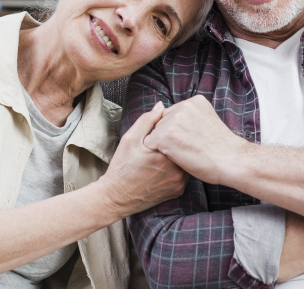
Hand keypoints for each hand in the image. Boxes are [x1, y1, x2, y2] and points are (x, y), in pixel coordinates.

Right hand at [98, 102, 187, 217]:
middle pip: (184, 147)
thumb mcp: (130, 139)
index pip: (178, 134)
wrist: (117, 197)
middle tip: (163, 141)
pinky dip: (178, 167)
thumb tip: (161, 106)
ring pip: (186, 160)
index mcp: (166, 155)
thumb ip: (147, 120)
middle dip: (177, 141)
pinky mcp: (178, 191)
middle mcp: (177, 170)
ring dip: (179, 154)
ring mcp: (179, 182)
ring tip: (163, 152)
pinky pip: (184, 173)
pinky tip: (164, 165)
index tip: (164, 128)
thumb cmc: (122, 167)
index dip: (172, 128)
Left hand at [143, 95, 243, 184]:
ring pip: (155, 133)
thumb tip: (174, 118)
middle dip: (168, 136)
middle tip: (187, 148)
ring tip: (183, 153)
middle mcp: (183, 106)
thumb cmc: (222, 149)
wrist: (232, 161)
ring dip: (163, 145)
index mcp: (195, 101)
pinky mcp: (165, 135)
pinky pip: (150, 143)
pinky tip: (174, 158)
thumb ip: (192, 117)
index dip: (177, 130)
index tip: (189, 141)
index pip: (172, 113)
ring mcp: (173, 120)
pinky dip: (158, 153)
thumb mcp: (209, 122)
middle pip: (162, 121)